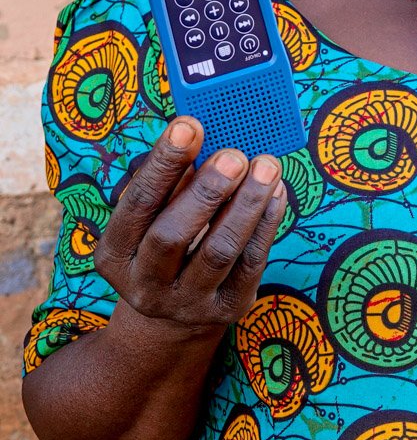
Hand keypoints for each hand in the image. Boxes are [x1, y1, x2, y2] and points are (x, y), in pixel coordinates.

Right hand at [94, 116, 286, 331]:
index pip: (137, 204)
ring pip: (219, 251)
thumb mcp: (154, 216)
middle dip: (206, 191)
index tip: (189, 125)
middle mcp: (145, 284)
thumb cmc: (165, 242)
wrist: (173, 314)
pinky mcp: (227, 309)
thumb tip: (204, 134)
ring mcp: (187, 302)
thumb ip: (174, 180)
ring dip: (246, 204)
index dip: (163, 163)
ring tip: (266, 166)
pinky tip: (276, 192)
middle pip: (172, 235)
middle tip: (234, 155)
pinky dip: (266, 224)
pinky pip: (251, 263)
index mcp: (115, 254)